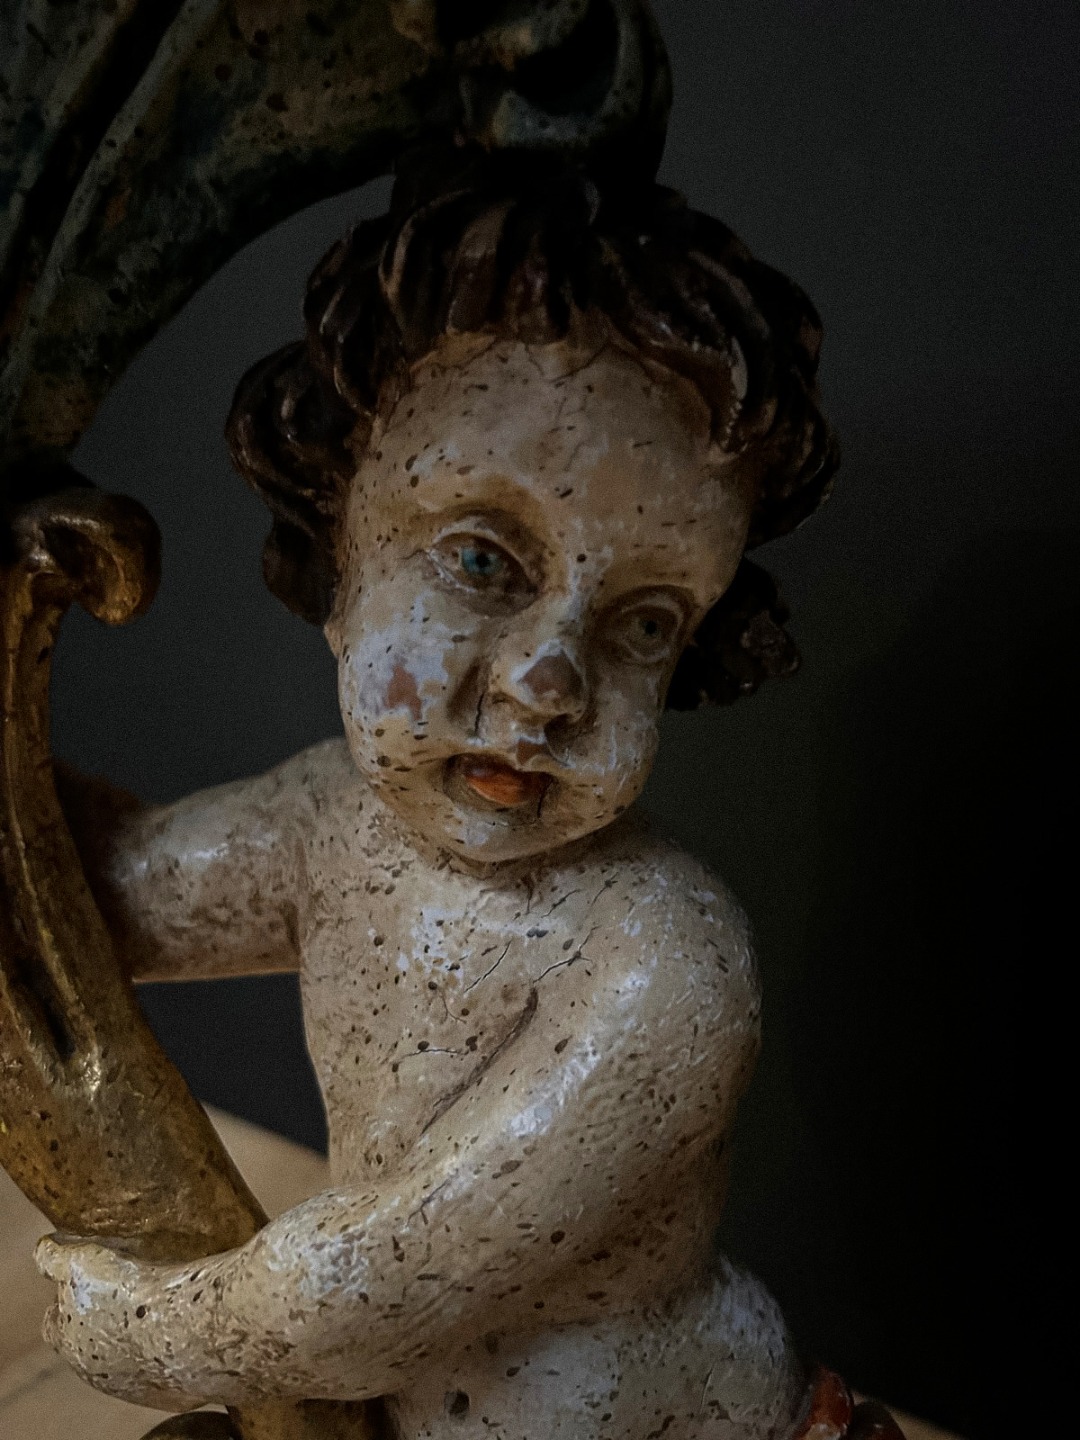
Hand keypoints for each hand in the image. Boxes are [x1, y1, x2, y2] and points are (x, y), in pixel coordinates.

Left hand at [35, 1234, 222, 1411]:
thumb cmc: (131, 1295)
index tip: (75, 1281)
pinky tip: (180, 1325)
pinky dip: (166, 1350)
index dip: (62, 1300)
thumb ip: (55, 1258)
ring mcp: (130, 1385)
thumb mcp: (82, 1263)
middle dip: (98, 1317)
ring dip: (134, 1334)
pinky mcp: (167, 1392)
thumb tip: (43, 1249)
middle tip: (121, 1287)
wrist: (185, 1330)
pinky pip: (163, 1368)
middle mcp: (94, 1370)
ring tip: (155, 1304)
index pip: (51, 1323)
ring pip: (124, 1358)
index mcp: (69, 1341)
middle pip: (86, 1342)